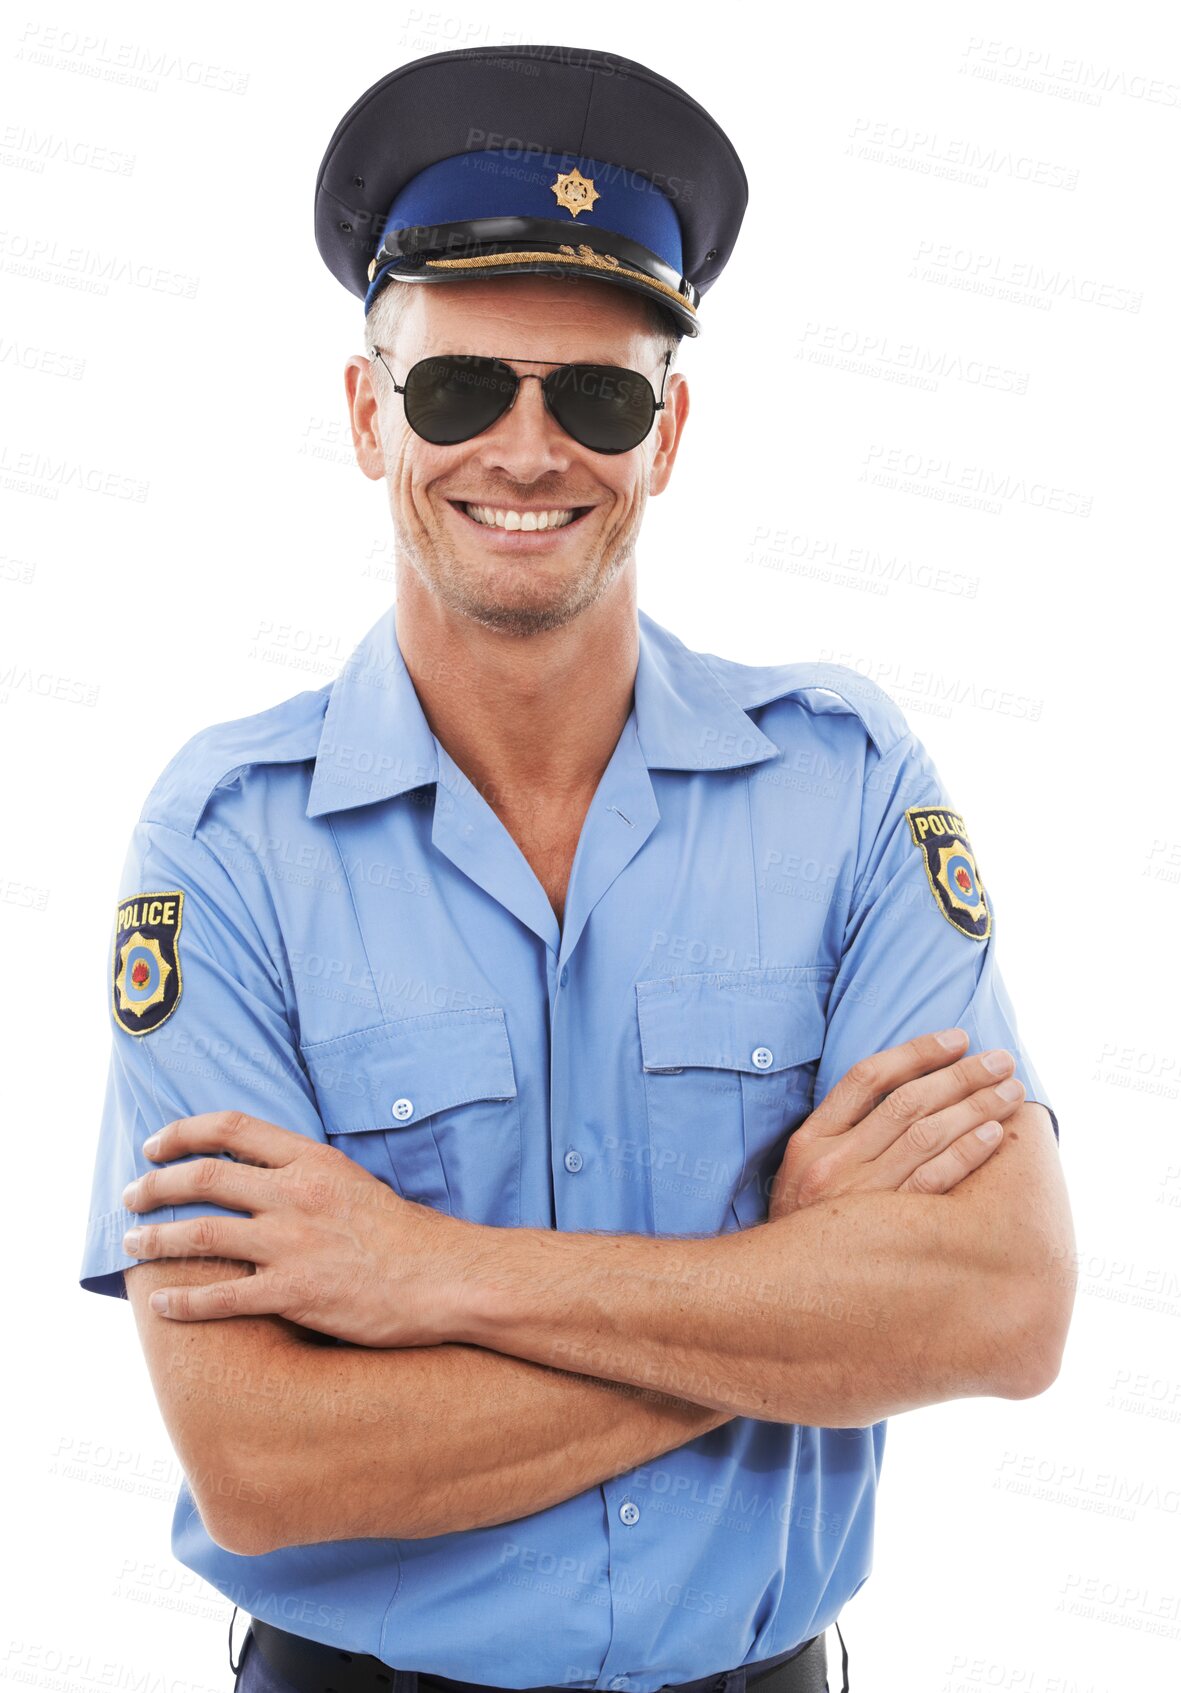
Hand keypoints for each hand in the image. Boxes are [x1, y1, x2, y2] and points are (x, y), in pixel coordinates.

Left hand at [120, 1110, 474, 1347]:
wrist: (445, 1278)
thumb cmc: (405, 1235)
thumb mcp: (354, 1182)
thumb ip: (306, 1176)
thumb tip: (262, 1178)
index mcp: (312, 1160)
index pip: (232, 1128)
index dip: (183, 1132)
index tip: (155, 1145)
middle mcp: (296, 1194)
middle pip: (205, 1177)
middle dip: (156, 1185)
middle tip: (131, 1195)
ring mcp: (293, 1244)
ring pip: (202, 1235)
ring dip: (156, 1238)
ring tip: (132, 1242)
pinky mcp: (295, 1293)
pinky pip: (223, 1297)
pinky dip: (184, 1301)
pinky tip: (161, 1304)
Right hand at [767, 1029, 1023, 1220]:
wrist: (780, 1293)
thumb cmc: (805, 1225)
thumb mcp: (801, 1170)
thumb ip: (841, 1132)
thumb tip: (905, 1089)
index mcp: (810, 1139)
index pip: (869, 1077)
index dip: (917, 1052)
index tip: (958, 1038)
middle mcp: (833, 1162)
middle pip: (908, 1102)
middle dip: (962, 1075)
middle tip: (1002, 1060)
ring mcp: (859, 1196)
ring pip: (926, 1136)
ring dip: (975, 1107)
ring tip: (1010, 1091)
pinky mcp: (886, 1229)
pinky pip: (935, 1182)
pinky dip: (966, 1153)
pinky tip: (994, 1134)